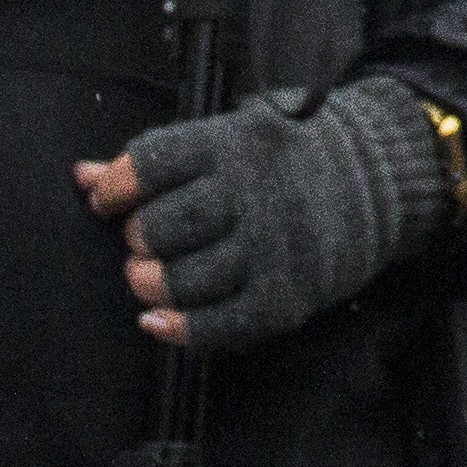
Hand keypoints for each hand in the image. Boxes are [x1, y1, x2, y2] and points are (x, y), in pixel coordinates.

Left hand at [74, 76, 453, 352]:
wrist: (383, 176)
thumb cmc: (293, 155)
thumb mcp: (233, 136)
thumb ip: (161, 160)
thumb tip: (83, 176)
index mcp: (236, 143)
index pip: (155, 162)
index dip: (118, 185)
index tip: (106, 200)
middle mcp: (255, 192)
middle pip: (165, 224)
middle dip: (139, 237)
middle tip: (141, 240)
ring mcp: (273, 246)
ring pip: (187, 278)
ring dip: (151, 283)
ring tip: (147, 277)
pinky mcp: (288, 294)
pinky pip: (222, 324)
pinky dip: (181, 329)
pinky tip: (157, 322)